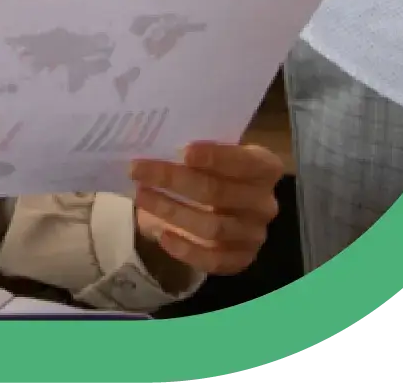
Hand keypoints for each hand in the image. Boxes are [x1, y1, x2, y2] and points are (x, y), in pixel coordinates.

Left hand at [129, 142, 283, 276]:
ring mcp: (254, 234)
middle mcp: (264, 202)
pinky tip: (162, 236)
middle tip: (138, 169)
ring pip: (213, 227)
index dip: (216, 157)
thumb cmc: (213, 167)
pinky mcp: (241, 259)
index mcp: (264, 168)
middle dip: (174, 180)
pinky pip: (214, 260)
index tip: (183, 151)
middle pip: (218, 193)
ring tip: (141, 196)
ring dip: (172, 211)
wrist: (222, 202)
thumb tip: (157, 142)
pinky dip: (187, 250)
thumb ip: (196, 148)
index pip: (245, 162)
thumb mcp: (211, 151)